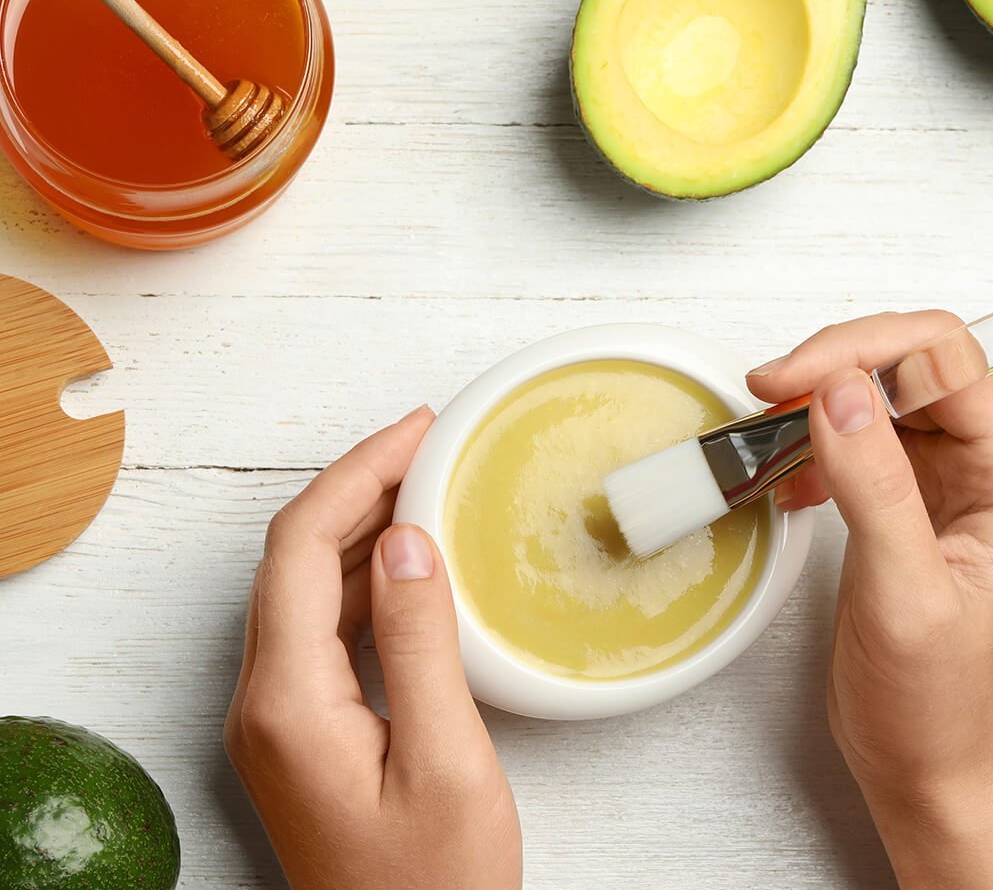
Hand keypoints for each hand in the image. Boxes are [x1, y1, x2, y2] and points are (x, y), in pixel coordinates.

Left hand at [224, 407, 520, 889]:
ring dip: (357, 528)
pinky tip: (408, 566)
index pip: (299, 549)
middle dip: (355, 487)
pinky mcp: (301, 735)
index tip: (418, 432)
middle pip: (290, 560)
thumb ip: (419, 645)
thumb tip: (407, 541)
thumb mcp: (446, 760)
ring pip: (301, 591)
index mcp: (288, 705)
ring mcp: (276, 722)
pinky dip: (359, 579)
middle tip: (429, 444)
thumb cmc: (436, 883)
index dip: (355, 474)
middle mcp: (263, 705)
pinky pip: (317, 630)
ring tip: (426, 484)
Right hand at [749, 311, 992, 889]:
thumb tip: (839, 391)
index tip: (792, 380)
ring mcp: (961, 476)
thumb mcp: (902, 595)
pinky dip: (821, 439)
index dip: (864, 350)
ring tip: (768, 434)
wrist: (932, 763)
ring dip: (823, 400)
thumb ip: (875, 484)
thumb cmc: (938, 703)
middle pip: (919, 359)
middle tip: (769, 395)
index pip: (948, 357)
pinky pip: (869, 433)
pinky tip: (789, 476)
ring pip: (888, 390)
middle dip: (838, 366)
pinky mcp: (920, 495)